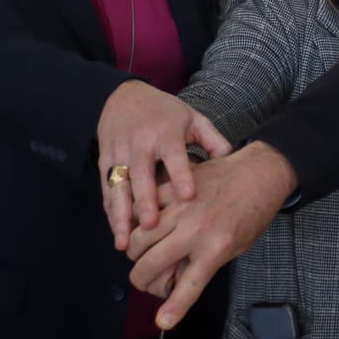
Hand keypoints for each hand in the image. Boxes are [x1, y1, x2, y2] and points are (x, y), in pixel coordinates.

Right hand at [98, 81, 232, 248]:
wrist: (123, 96)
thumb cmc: (165, 112)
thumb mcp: (193, 118)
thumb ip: (214, 141)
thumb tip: (234, 165)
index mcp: (166, 133)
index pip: (174, 156)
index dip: (181, 175)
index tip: (189, 196)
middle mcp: (140, 144)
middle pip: (141, 176)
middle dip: (145, 202)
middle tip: (151, 227)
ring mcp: (119, 154)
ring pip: (118, 188)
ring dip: (121, 216)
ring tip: (125, 242)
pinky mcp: (104, 162)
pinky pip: (107, 190)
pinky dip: (110, 212)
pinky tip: (117, 232)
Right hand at [128, 142, 298, 327]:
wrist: (258, 174)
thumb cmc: (252, 212)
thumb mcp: (237, 247)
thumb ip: (207, 262)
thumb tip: (179, 277)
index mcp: (215, 249)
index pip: (189, 287)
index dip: (174, 309)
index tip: (163, 322)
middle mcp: (195, 231)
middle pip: (150, 264)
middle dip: (140, 279)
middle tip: (144, 280)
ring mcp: (181, 209)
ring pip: (139, 238)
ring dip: (134, 252)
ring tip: (141, 255)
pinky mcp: (173, 189)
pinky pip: (143, 210)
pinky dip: (138, 222)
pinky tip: (143, 227)